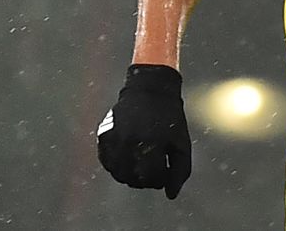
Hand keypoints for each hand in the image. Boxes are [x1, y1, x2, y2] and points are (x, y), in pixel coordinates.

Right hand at [97, 64, 191, 198]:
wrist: (150, 89)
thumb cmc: (169, 118)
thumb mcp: (181, 142)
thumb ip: (180, 170)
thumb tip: (170, 195)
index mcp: (151, 143)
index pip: (151, 178)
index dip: (160, 180)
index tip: (164, 171)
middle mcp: (129, 142)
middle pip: (133, 179)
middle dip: (145, 179)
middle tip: (154, 168)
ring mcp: (114, 139)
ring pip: (118, 173)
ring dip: (130, 175)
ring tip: (142, 162)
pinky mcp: (103, 136)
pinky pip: (107, 162)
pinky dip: (117, 165)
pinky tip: (129, 156)